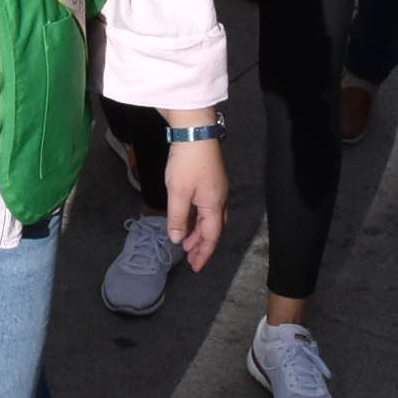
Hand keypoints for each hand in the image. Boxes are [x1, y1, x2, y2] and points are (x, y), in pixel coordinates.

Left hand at [162, 133, 228, 271]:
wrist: (195, 131)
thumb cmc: (187, 163)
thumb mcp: (178, 193)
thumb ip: (178, 218)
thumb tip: (177, 239)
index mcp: (214, 205)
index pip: (211, 236)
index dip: (203, 253)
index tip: (195, 267)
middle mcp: (220, 199)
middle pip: (214, 229)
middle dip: (202, 245)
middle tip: (190, 258)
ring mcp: (217, 188)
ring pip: (211, 218)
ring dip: (200, 232)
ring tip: (186, 241)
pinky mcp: (211, 179)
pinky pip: (208, 207)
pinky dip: (199, 218)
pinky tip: (189, 218)